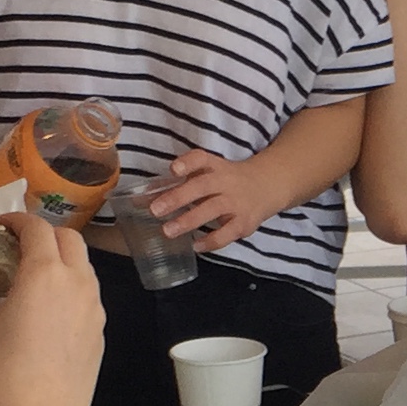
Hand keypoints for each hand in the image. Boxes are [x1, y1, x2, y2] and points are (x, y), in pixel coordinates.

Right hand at [0, 212, 103, 405]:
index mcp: (45, 274)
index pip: (37, 228)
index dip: (16, 220)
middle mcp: (78, 285)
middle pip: (69, 240)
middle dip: (43, 234)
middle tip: (14, 246)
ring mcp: (95, 310)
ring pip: (83, 267)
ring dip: (59, 259)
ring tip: (29, 275)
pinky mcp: (101, 334)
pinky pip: (87, 296)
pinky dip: (69, 287)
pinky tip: (44, 307)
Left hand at [147, 147, 289, 255]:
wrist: (266, 186)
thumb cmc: (227, 181)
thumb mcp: (207, 173)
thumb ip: (177, 184)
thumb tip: (140, 199)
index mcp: (215, 167)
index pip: (201, 159)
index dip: (188, 163)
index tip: (173, 170)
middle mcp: (226, 182)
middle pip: (202, 186)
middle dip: (177, 198)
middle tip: (154, 210)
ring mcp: (236, 203)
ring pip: (212, 210)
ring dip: (189, 221)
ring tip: (167, 231)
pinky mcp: (244, 222)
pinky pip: (227, 233)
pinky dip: (211, 241)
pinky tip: (195, 246)